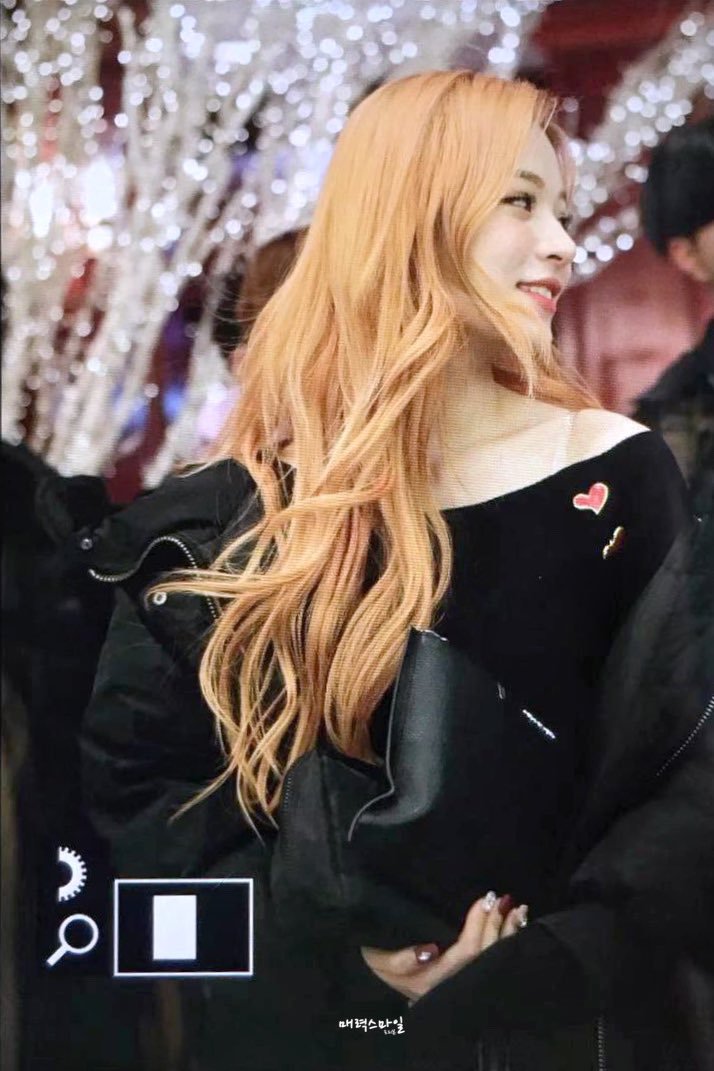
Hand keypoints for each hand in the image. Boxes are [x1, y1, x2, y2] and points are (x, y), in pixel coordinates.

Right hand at [360, 891, 527, 1003]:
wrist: (372, 981)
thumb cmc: (374, 959)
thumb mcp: (379, 960)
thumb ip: (400, 960)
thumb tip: (428, 952)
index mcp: (431, 980)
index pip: (464, 953)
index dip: (478, 926)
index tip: (485, 898)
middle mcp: (451, 986)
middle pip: (484, 958)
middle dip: (498, 928)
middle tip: (506, 899)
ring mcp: (460, 984)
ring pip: (492, 962)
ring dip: (507, 934)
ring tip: (519, 910)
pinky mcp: (464, 978)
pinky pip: (491, 961)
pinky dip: (505, 942)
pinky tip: (517, 927)